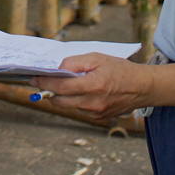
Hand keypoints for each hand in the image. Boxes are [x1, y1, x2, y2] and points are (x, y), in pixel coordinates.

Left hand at [29, 53, 159, 122]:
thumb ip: (75, 62)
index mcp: (93, 85)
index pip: (61, 86)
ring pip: (69, 106)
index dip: (44, 82)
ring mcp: (96, 112)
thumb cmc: (120, 69)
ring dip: (61, 96)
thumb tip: (58, 68)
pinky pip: (79, 109)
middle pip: (60, 100)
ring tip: (62, 84)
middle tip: (41, 82)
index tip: (33, 78)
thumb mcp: (97, 58)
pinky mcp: (99, 117)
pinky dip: (74, 100)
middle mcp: (93, 102)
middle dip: (48, 91)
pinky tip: (80, 91)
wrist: (142, 87)